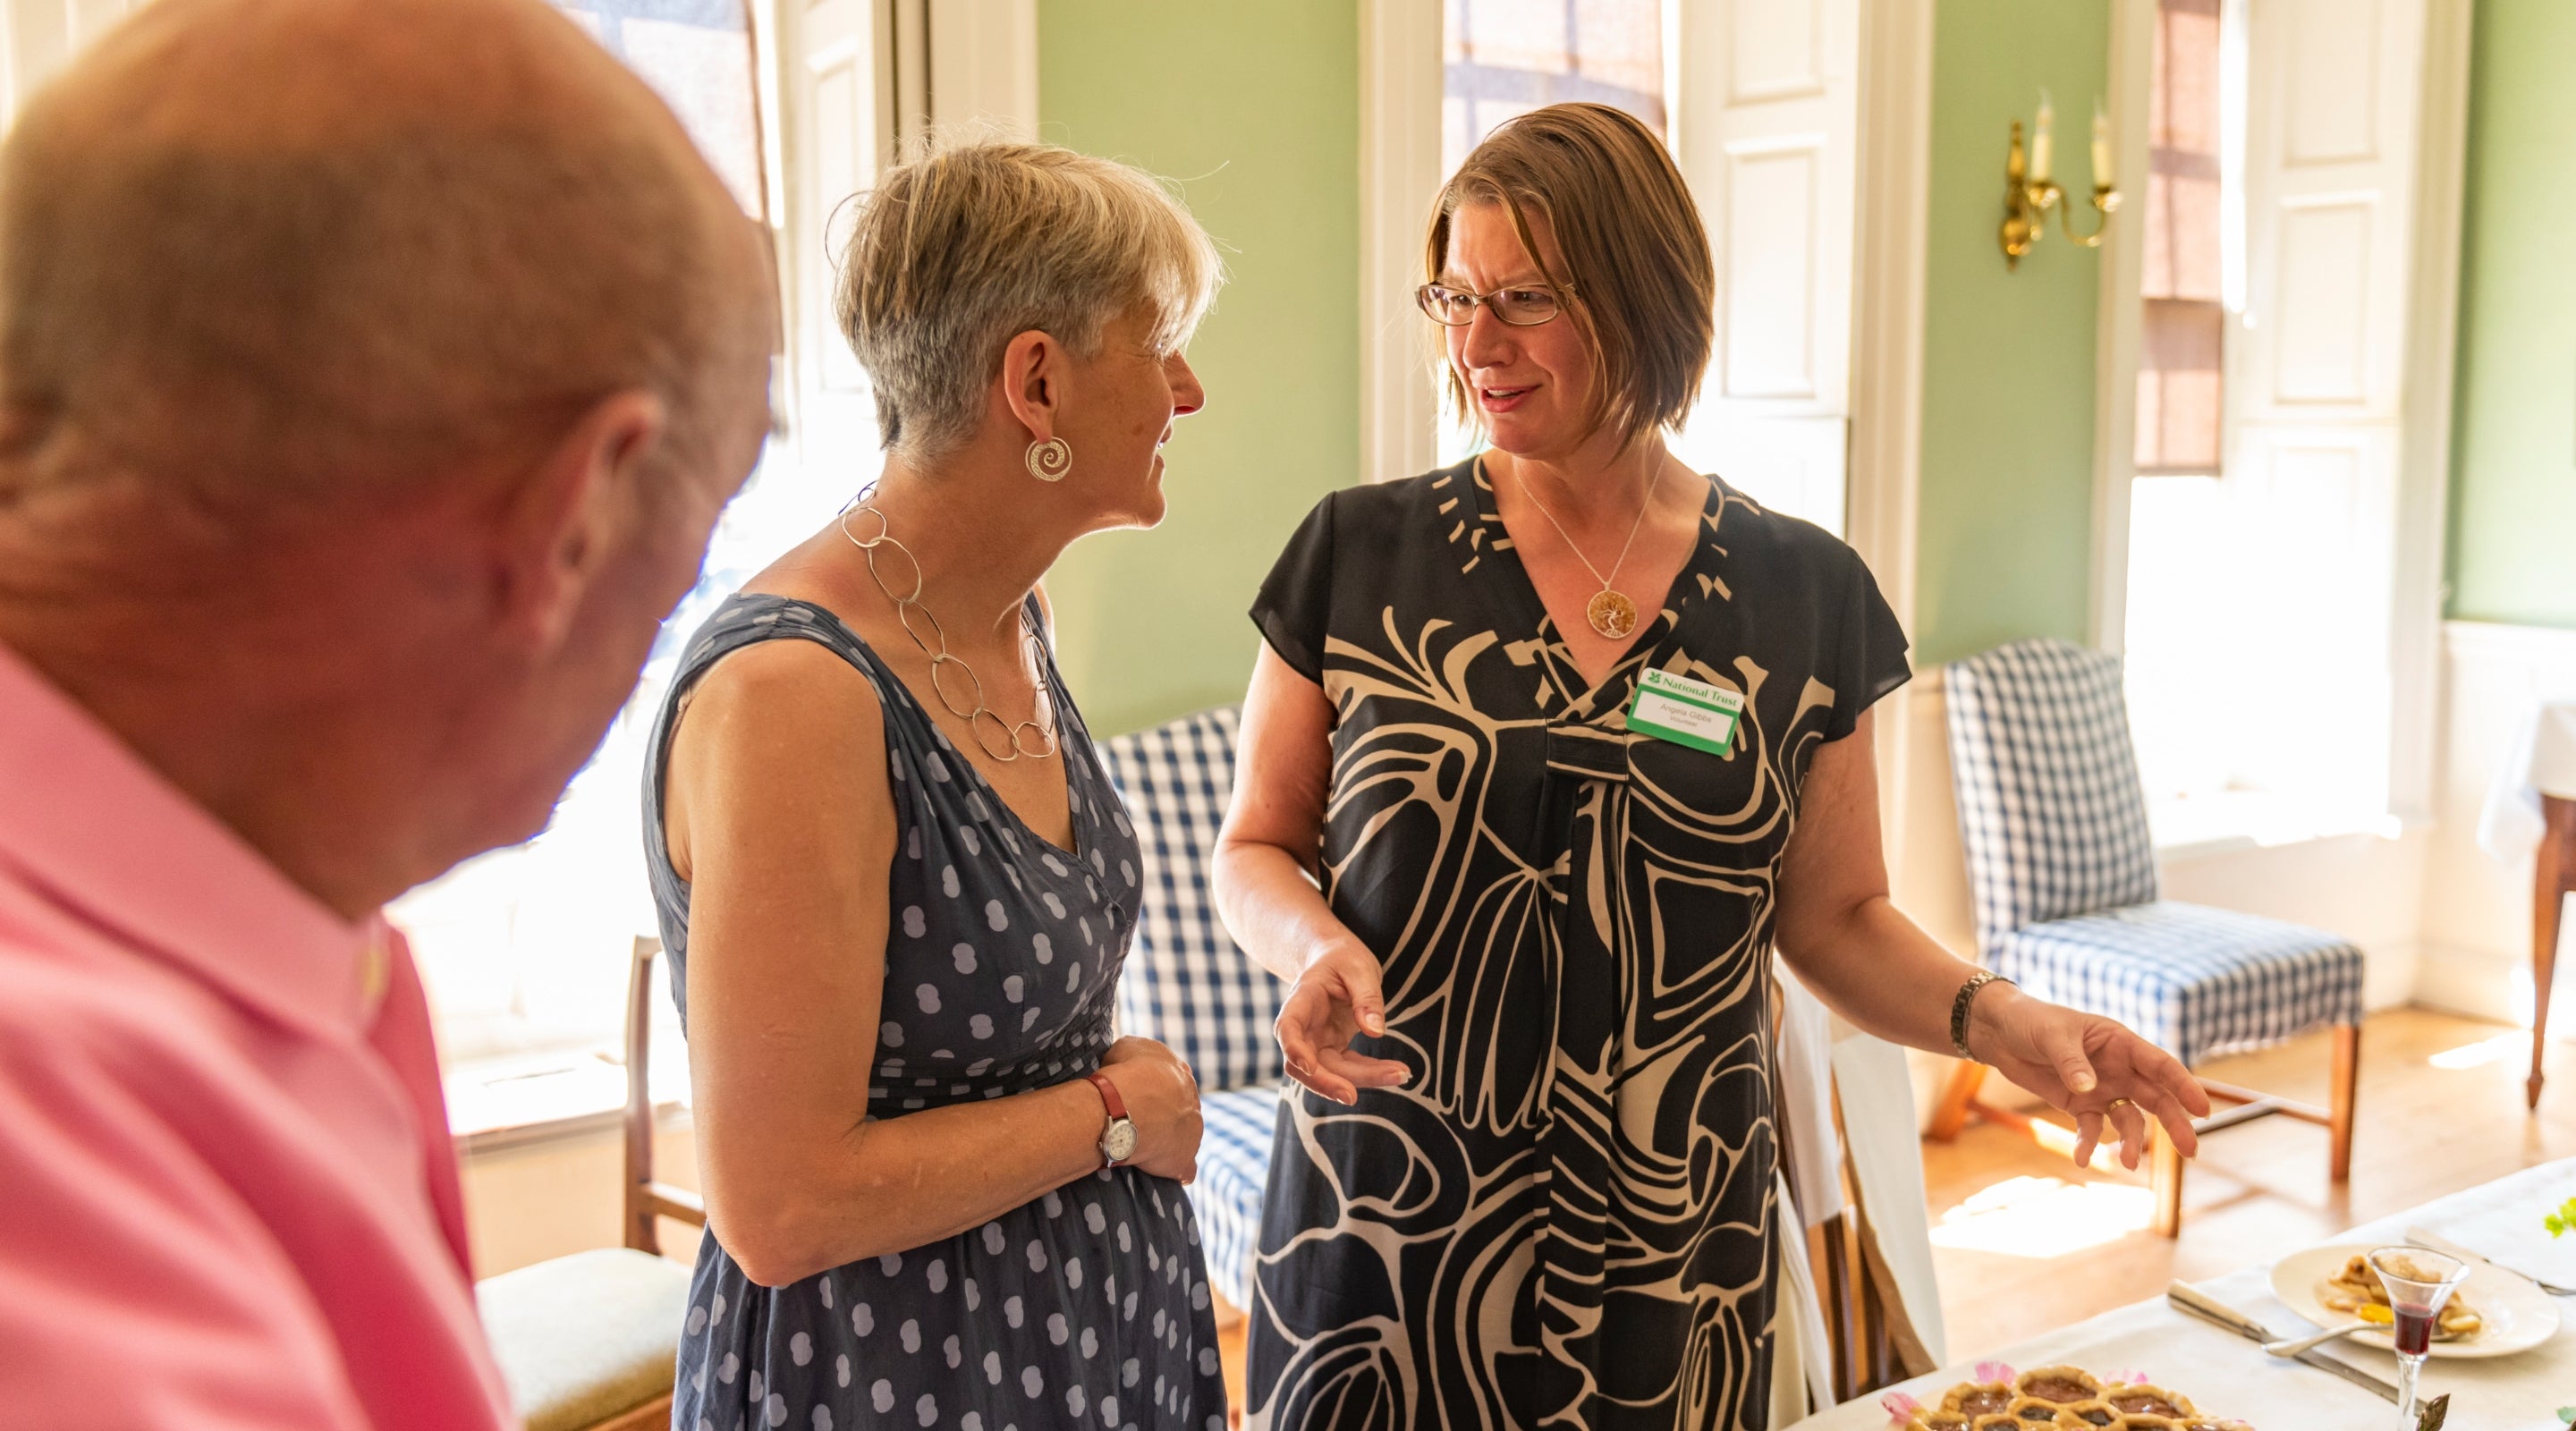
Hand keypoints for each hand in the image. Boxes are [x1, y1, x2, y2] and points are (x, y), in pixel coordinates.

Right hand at [1096, 1037, 1202, 1183]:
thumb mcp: (1126, 1047)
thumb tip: (1127, 1061)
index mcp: (1180, 1074)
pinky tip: (1165, 1171)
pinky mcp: (1184, 1158)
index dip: (1153, 1091)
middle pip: (1180, 1110)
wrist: (1128, 1106)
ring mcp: (1193, 1132)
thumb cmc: (1124, 1074)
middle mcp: (1192, 1101)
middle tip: (1137, 1123)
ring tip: (1142, 1147)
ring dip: (1169, 1141)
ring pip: (1185, 1138)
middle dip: (1163, 1116)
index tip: (1136, 1098)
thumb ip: (1134, 1054)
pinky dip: (1177, 1170)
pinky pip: (1186, 1169)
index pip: (1171, 1083)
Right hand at [1275, 938, 1408, 1104]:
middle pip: (1306, 1063)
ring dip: (1361, 1080)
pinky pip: (1347, 1070)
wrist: (1335, 960)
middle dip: (1330, 1082)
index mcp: (1301, 1000)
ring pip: (1329, 1073)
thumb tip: (1376, 1032)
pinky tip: (1396, 1071)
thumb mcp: (1359, 968)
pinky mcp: (1332, 1050)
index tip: (1308, 1066)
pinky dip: (1370, 1073)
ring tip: (1401, 1074)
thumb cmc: (1343, 959)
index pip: (1287, 1028)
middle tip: (1356, 1096)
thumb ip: (1367, 997)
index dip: (1294, 1049)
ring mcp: (1315, 1042)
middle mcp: (1303, 1027)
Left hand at [1969, 986, 2212, 1169]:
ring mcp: (2103, 1088)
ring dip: (2133, 1141)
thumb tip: (2089, 1088)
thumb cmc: (2031, 1021)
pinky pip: (2093, 1128)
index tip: (2203, 1110)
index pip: (2161, 1065)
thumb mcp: (2051, 1036)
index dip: (2184, 1086)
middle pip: (2156, 1098)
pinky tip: (2082, 1158)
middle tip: (2191, 1152)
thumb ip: (2072, 1062)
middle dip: (2175, 1124)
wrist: (2000, 1033)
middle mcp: (2119, 1068)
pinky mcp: (2080, 1105)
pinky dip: (2090, 1143)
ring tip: (2129, 1163)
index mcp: (2120, 1042)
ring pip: (2130, 1119)